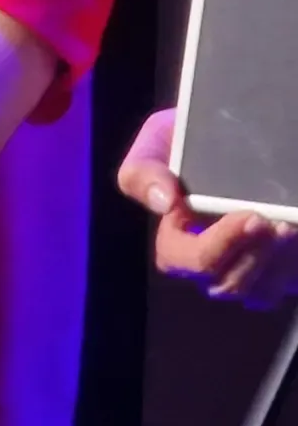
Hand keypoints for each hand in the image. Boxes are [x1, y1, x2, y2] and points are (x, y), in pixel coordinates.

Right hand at [118, 109, 297, 309]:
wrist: (228, 135)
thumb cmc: (185, 138)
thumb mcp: (158, 138)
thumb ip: (144, 169)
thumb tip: (163, 202)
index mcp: (175, 237)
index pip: (185, 259)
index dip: (216, 246)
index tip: (249, 216)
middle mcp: (207, 260)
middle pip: (226, 282)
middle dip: (252, 254)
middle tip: (274, 221)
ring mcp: (241, 268)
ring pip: (257, 291)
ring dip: (275, 261)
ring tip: (290, 224)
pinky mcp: (272, 270)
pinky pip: (280, 284)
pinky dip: (289, 263)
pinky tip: (294, 230)